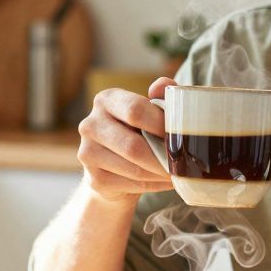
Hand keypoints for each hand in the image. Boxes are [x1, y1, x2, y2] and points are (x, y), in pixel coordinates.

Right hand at [76, 77, 176, 203]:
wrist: (115, 166)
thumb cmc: (139, 131)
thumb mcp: (150, 110)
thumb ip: (160, 95)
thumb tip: (163, 85)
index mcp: (105, 100)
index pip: (135, 110)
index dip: (162, 125)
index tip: (181, 135)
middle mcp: (90, 124)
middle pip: (133, 146)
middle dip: (163, 157)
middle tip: (183, 162)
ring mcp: (87, 153)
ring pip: (135, 169)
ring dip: (161, 173)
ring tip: (177, 172)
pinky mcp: (93, 179)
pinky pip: (132, 185)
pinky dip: (154, 185)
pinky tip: (162, 181)